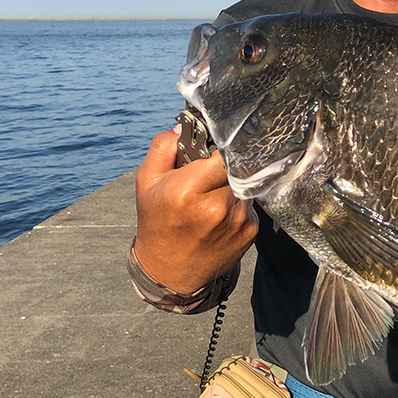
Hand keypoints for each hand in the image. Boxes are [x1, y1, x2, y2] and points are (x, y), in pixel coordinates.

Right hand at [133, 128, 258, 293]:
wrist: (170, 272)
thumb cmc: (157, 221)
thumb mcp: (147, 182)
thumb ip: (163, 148)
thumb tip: (183, 126)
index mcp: (186, 191)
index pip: (220, 153)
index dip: (219, 147)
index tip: (213, 147)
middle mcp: (215, 207)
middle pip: (236, 166)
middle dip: (226, 165)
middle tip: (211, 172)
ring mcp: (237, 220)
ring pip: (246, 183)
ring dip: (233, 183)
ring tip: (214, 193)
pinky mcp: (250, 231)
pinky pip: (250, 202)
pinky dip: (239, 201)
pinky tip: (222, 212)